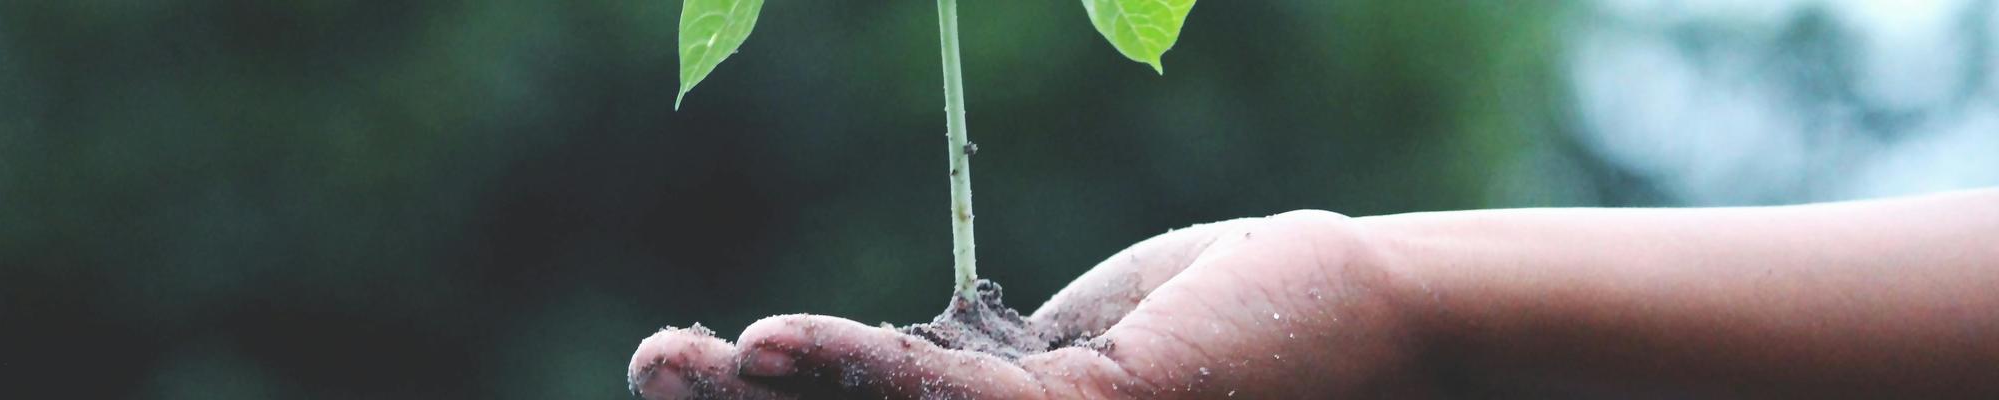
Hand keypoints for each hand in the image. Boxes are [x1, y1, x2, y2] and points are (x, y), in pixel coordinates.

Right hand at [627, 210, 1430, 398]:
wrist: (1380, 318)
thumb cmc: (1252, 315)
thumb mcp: (1089, 334)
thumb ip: (992, 363)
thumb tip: (905, 374)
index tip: (710, 367)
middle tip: (652, 369)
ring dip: (762, 398)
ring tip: (675, 362)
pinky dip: (850, 370)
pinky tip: (768, 344)